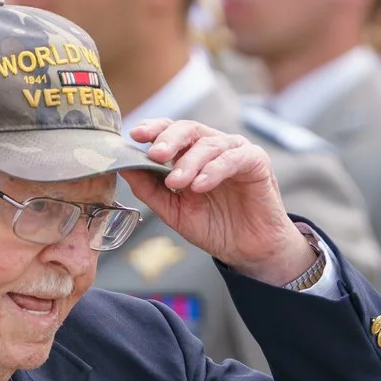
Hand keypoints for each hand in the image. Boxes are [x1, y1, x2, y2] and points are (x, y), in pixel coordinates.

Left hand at [124, 119, 312, 284]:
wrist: (247, 251)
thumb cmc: (214, 227)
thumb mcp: (174, 211)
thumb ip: (150, 189)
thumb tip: (124, 168)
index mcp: (192, 153)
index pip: (171, 131)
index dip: (154, 129)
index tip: (135, 135)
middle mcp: (213, 147)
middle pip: (188, 129)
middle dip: (169, 140)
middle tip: (155, 155)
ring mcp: (235, 151)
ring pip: (208, 144)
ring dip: (189, 162)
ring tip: (177, 183)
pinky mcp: (256, 161)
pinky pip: (233, 158)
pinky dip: (214, 170)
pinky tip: (200, 185)